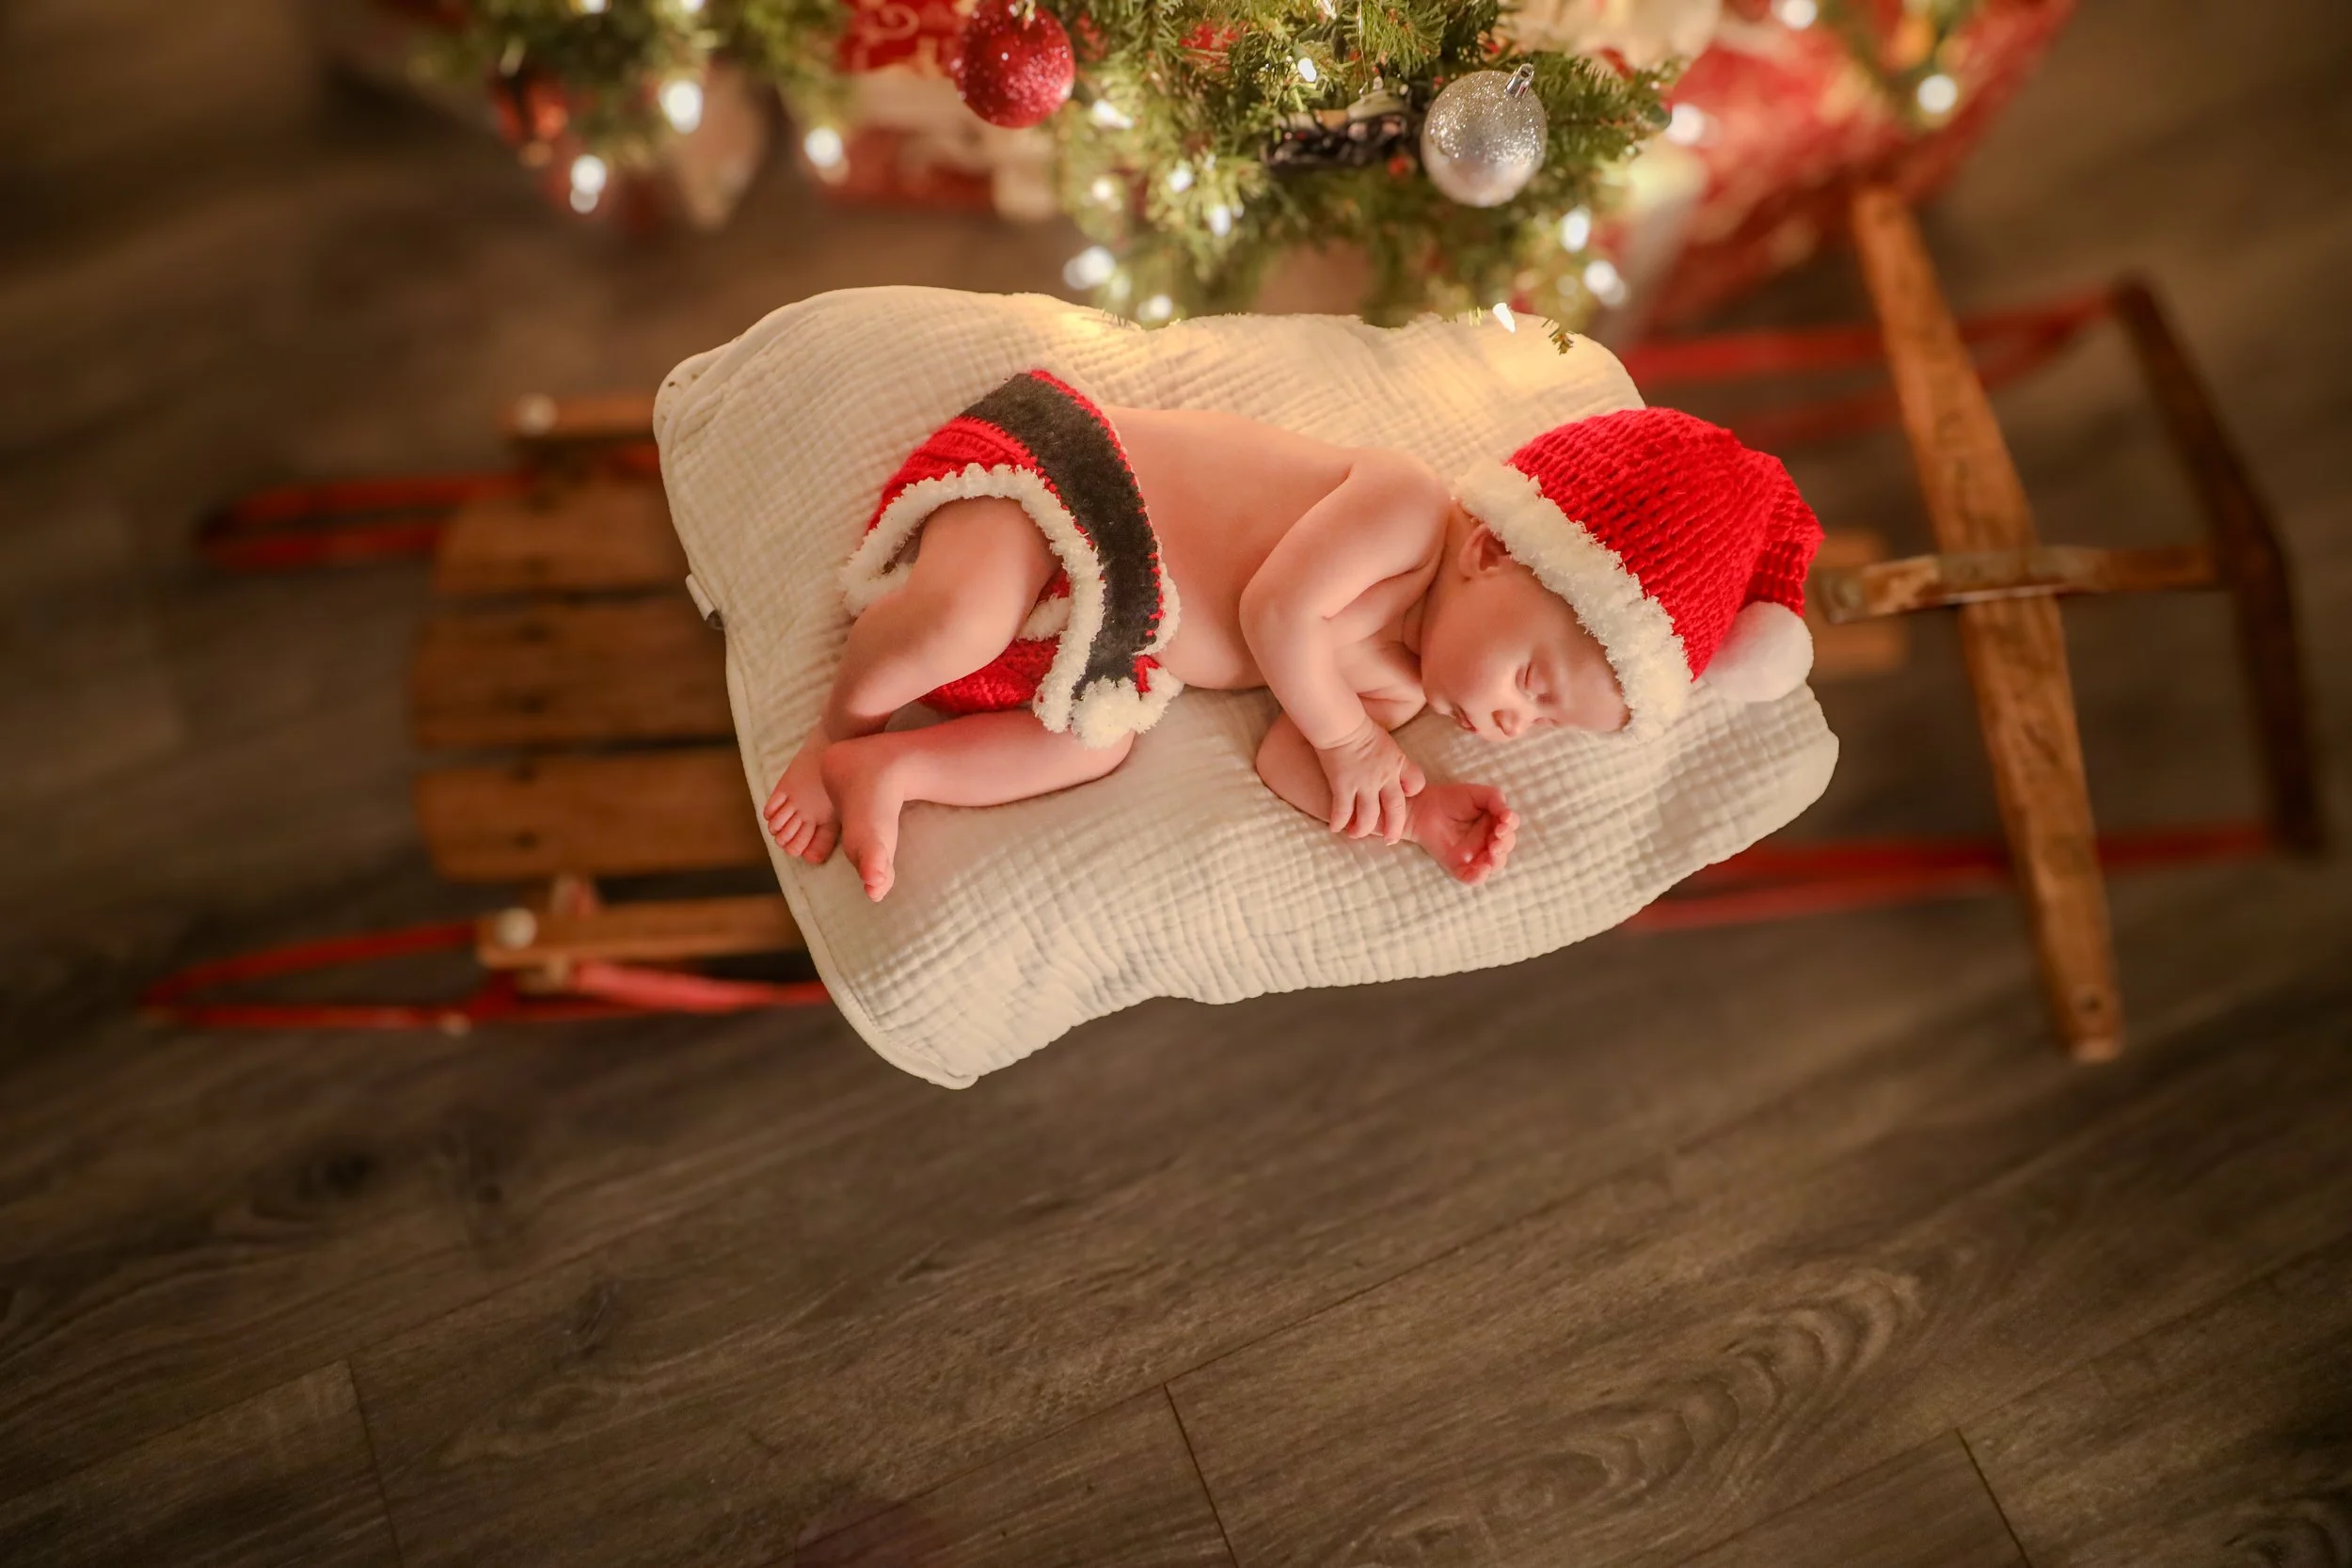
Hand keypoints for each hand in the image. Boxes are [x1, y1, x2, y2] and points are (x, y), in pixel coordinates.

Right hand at [1312, 719, 1426, 843]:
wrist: (1340, 724)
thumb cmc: (1359, 727)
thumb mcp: (1385, 741)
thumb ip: (1390, 758)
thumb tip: (1388, 768)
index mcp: (1398, 763)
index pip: (1416, 783)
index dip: (1412, 791)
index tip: (1403, 795)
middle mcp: (1385, 777)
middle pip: (1396, 810)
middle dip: (1394, 829)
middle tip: (1390, 840)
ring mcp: (1364, 784)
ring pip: (1369, 817)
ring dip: (1363, 829)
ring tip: (1356, 834)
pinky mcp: (1343, 787)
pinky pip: (1343, 812)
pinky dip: (1339, 822)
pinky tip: (1335, 828)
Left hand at [1407, 782, 1518, 883]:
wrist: (1424, 807)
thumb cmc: (1451, 798)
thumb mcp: (1478, 793)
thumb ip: (1495, 799)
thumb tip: (1508, 815)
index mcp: (1493, 825)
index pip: (1510, 829)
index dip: (1511, 826)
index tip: (1504, 820)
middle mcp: (1486, 842)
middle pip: (1505, 849)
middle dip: (1505, 844)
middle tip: (1497, 837)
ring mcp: (1473, 855)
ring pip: (1494, 865)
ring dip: (1497, 860)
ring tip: (1492, 850)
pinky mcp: (1458, 866)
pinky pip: (1472, 878)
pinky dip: (1480, 876)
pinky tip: (1483, 869)